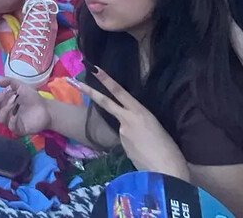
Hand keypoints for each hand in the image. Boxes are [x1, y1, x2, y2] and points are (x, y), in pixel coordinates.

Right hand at [0, 77, 52, 136]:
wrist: (46, 108)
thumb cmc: (32, 97)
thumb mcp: (20, 86)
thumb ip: (8, 81)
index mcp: (3, 102)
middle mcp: (4, 112)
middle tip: (8, 93)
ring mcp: (10, 121)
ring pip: (0, 117)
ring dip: (5, 108)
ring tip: (15, 100)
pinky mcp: (17, 129)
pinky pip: (10, 125)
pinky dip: (12, 118)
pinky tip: (17, 112)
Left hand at [71, 68, 187, 177]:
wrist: (166, 172)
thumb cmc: (170, 148)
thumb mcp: (157, 127)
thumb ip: (140, 122)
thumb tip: (132, 126)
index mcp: (140, 111)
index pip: (119, 91)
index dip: (106, 79)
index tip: (94, 68)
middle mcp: (127, 119)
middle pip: (104, 102)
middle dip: (88, 91)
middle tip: (72, 81)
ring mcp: (121, 133)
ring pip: (122, 128)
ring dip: (132, 134)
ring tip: (150, 147)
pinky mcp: (121, 146)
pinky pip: (126, 141)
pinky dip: (133, 145)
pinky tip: (145, 153)